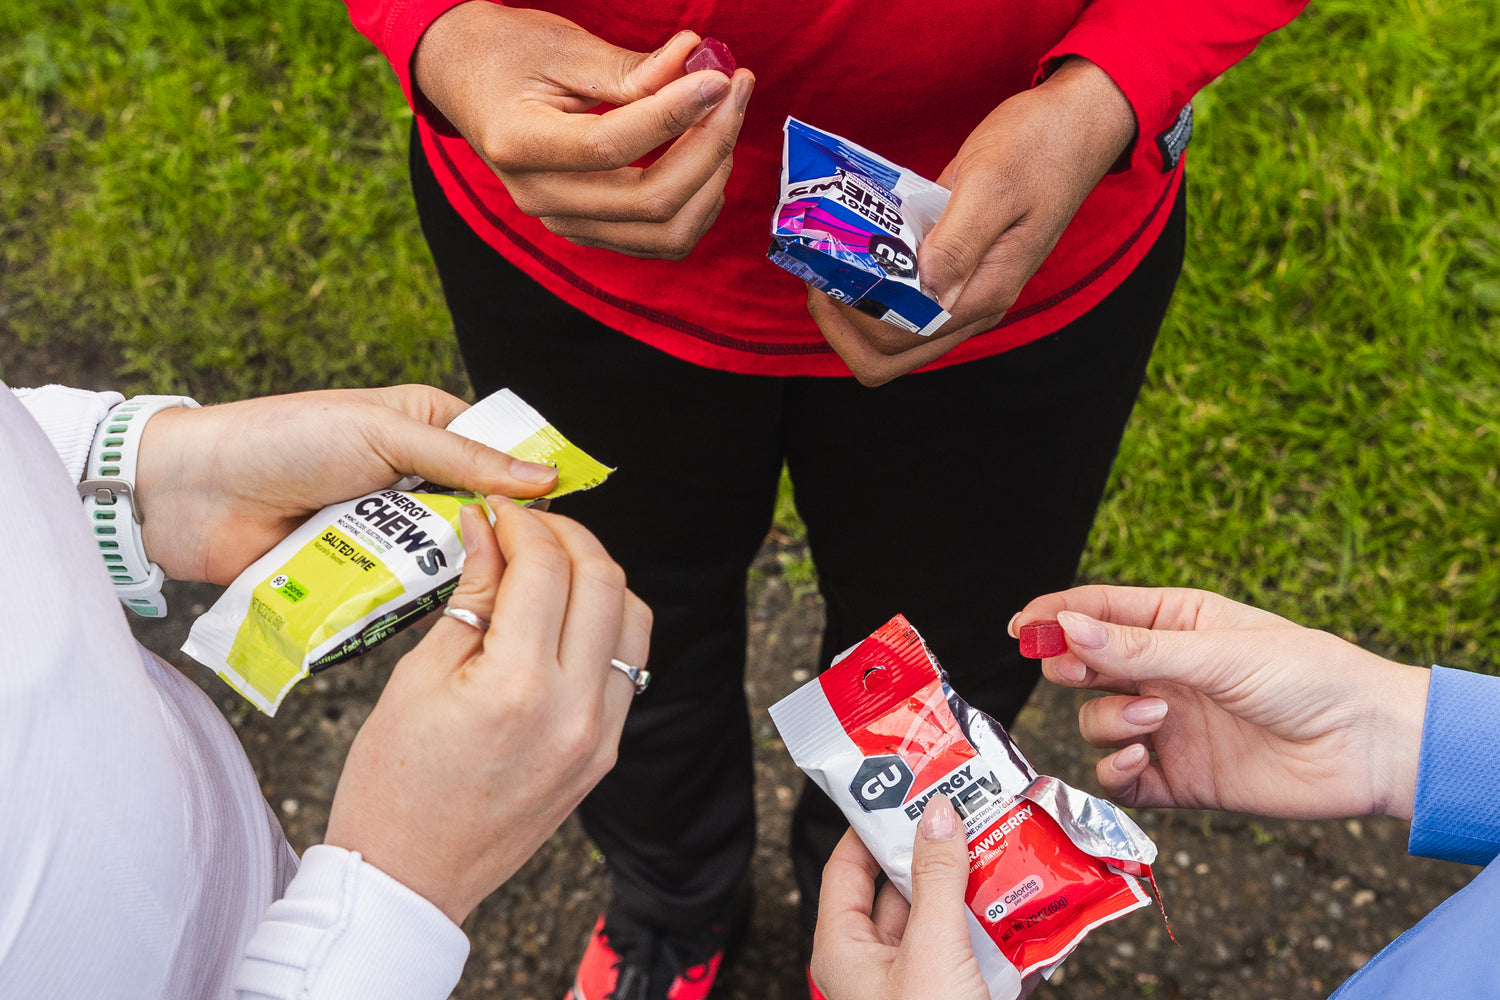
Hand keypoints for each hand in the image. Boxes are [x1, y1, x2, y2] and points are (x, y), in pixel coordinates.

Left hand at [134, 385, 558, 583]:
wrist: (195, 493)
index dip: (530, 484)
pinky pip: (407, 592)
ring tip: (480, 590)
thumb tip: (544, 477)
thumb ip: (464, 458)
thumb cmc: (285, 440)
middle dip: (496, 538)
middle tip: (520, 565)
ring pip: (450, 558)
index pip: (501, 456)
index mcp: (429, 428)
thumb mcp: (383, 433)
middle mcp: (416, 480)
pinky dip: (418, 600)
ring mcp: (389, 530)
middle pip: (483, 516)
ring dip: (455, 571)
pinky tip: (438, 611)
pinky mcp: (363, 573)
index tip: (561, 517)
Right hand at [325, 499, 650, 923]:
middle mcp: (576, 710)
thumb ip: (470, 596)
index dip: (523, 523)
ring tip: (550, 561)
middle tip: (527, 523)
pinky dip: (608, 622)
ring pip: (634, 617)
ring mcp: (601, 735)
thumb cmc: (392, 785)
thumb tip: (488, 528)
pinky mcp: (607, 752)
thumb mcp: (416, 678)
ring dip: (598, 574)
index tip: (498, 509)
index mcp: (519, 687)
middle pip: (604, 581)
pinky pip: (629, 665)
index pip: (546, 568)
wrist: (409, 879)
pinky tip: (566, 613)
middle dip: (568, 535)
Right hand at [413, 3, 754, 258]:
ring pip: (665, 233)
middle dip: (709, 146)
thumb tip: (695, 63)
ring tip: (723, 119)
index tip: (717, 78)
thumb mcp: (561, 46)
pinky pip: (661, 239)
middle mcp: (541, 198)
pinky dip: (698, 203)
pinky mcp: (589, 229)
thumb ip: (628, 66)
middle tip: (733, 89)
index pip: (612, 146)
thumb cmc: (508, 54)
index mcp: (520, 145)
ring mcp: (565, 222)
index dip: (675, 113)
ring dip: (711, 180)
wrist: (466, 81)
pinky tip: (708, 154)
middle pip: (650, 201)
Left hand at [808, 57, 1134, 385]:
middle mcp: (974, 307)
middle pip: (891, 356)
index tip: (828, 274)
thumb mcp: (991, 184)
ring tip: (832, 267)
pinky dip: (876, 291)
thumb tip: (923, 288)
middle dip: (844, 327)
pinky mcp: (960, 271)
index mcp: (983, 294)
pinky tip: (859, 253)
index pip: (898, 340)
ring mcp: (967, 292)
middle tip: (820, 279)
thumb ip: (957, 241)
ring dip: (855, 314)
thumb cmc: (1038, 147)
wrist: (1077, 126)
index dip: (852, 320)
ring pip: (896, 338)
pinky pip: (908, 304)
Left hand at [811, 798, 990, 999]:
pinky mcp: (944, 992)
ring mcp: (908, 980)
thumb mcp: (932, 946)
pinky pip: (960, 946)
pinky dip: (984, 924)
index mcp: (842, 950)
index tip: (904, 795)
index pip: (845, 869)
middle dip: (931, 855)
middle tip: (962, 818)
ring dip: (964, 890)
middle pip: (895, 889)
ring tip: (995, 853)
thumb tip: (937, 816)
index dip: (872, 829)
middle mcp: (870, 964)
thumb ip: (936, 879)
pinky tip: (1010, 903)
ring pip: (933, 918)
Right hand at [1011, 586, 1430, 821]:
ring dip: (1111, 720)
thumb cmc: (1309, 677)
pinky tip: (1141, 762)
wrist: (1369, 746)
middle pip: (1086, 667)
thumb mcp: (1219, 651)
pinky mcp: (1178, 778)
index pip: (1098, 612)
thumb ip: (1138, 647)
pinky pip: (1120, 778)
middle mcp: (1164, 673)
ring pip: (1097, 722)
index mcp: (1176, 623)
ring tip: (1155, 719)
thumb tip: (1068, 628)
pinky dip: (1117, 772)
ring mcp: (1168, 726)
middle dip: (1073, 669)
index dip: (1054, 616)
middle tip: (1076, 672)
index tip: (1019, 628)